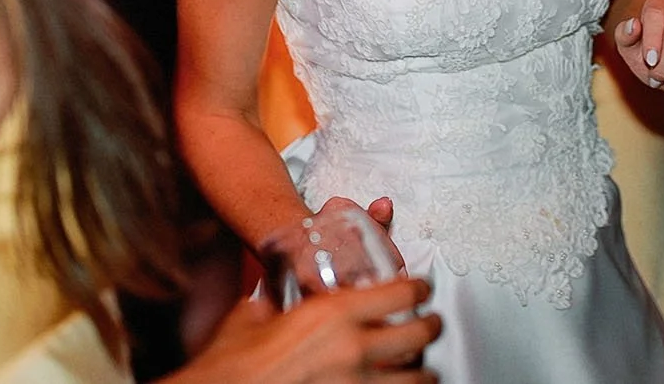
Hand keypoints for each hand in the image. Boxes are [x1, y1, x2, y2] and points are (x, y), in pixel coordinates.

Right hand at [187, 275, 439, 383]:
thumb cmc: (231, 366)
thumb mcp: (253, 316)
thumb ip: (273, 301)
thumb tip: (274, 297)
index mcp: (333, 315)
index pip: (401, 292)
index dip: (419, 288)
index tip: (422, 289)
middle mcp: (352, 350)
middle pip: (419, 334)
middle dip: (431, 327)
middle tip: (431, 324)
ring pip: (416, 379)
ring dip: (423, 372)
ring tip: (424, 369)